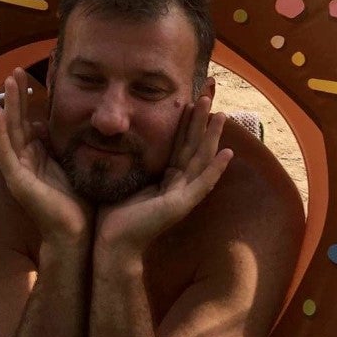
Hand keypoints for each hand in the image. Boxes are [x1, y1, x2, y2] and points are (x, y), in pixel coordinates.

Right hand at [0, 69, 92, 242]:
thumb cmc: (78, 201)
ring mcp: (18, 171)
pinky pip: (5, 153)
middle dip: (16, 95)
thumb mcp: (73, 163)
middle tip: (16, 70)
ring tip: (9, 81)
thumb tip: (62, 123)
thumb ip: (65, 144)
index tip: (30, 75)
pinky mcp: (17, 181)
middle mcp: (24, 161)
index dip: (26, 99)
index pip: (27, 121)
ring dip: (8, 105)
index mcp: (37, 156)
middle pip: (16, 121)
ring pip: (8, 131)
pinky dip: (0, 134)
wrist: (77, 233)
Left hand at [94, 96, 231, 258]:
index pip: (181, 142)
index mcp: (167, 178)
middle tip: (211, 91)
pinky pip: (202, 184)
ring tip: (220, 113)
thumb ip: (128, 159)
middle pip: (195, 144)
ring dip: (212, 136)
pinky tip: (226, 153)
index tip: (193, 95)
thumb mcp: (124, 178)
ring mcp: (183, 196)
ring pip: (202, 159)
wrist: (110, 244)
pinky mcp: (180, 206)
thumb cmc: (112, 214)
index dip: (188, 119)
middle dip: (203, 118)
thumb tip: (113, 134)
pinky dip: (215, 168)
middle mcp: (179, 184)